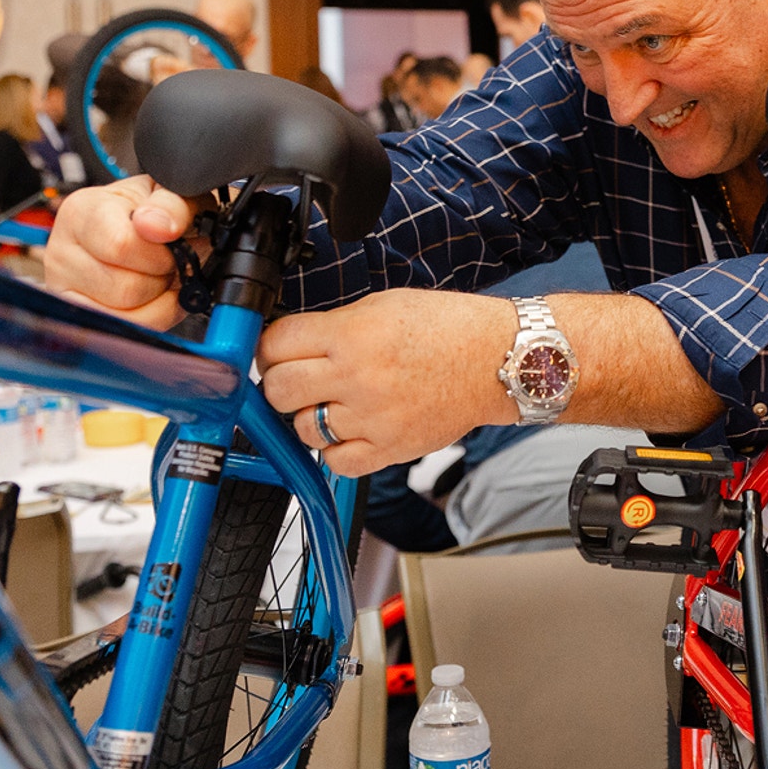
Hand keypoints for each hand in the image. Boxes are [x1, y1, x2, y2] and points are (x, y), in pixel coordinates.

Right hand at [45, 175, 196, 328]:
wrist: (133, 223)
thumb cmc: (147, 209)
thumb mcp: (166, 191)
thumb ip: (171, 204)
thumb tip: (160, 226)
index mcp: (81, 213)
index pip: (122, 245)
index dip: (162, 252)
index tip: (175, 242)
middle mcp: (62, 252)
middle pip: (127, 289)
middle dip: (164, 278)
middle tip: (171, 261)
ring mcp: (64, 289)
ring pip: (128, 316)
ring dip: (160, 299)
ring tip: (161, 275)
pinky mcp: (78, 317)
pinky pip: (126, 331)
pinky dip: (154, 318)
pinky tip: (155, 296)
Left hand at [258, 290, 516, 476]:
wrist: (497, 361)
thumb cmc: (448, 328)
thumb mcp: (383, 306)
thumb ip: (334, 326)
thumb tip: (290, 343)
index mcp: (352, 334)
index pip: (276, 344)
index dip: (270, 346)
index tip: (277, 350)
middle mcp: (358, 377)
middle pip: (278, 390)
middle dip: (283, 382)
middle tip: (301, 378)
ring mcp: (373, 418)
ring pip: (304, 429)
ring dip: (311, 416)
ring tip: (335, 402)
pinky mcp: (391, 448)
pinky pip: (336, 462)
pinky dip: (336, 449)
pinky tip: (351, 429)